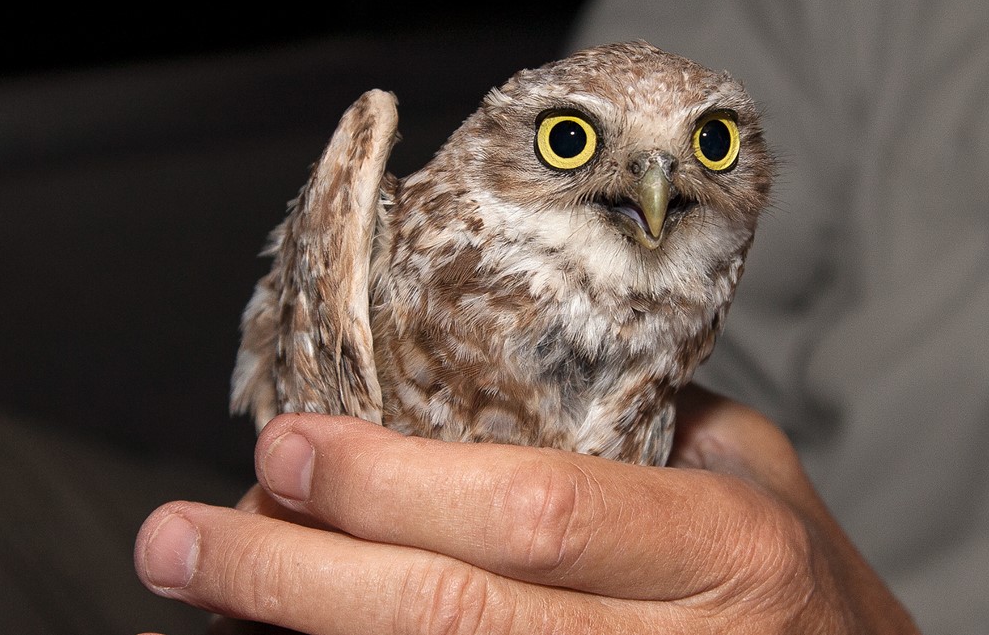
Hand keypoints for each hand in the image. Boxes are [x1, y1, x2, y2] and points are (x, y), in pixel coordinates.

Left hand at [135, 385, 918, 633]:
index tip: (289, 448)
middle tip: (186, 537)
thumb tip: (487, 378)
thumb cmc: (802, 590)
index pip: (533, 511)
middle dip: (295, 578)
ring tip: (211, 596)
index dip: (393, 487)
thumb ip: (637, 421)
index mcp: (725, 549)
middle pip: (453, 620)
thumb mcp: (752, 476)